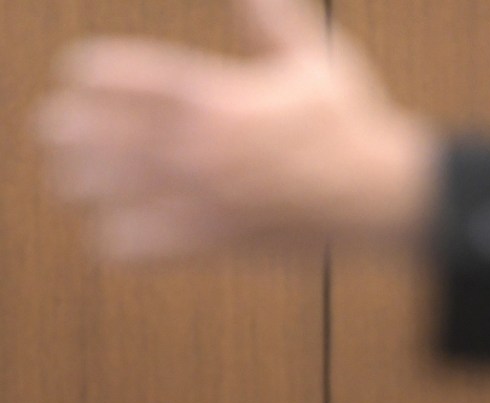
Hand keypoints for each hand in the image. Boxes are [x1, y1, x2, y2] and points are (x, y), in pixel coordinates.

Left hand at [36, 0, 438, 260]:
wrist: (382, 197)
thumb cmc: (352, 127)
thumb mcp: (315, 60)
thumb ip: (268, 20)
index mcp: (213, 97)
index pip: (111, 76)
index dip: (84, 75)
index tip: (80, 80)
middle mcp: (195, 148)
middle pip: (86, 135)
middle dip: (65, 131)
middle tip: (61, 133)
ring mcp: (200, 199)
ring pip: (99, 192)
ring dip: (82, 182)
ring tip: (79, 180)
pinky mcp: (211, 244)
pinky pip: (130, 248)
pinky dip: (114, 239)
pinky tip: (120, 230)